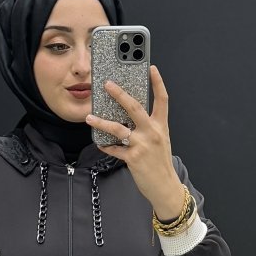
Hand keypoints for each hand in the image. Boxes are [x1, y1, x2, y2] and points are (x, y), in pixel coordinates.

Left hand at [85, 64, 185, 218]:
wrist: (165, 187)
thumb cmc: (160, 163)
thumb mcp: (160, 141)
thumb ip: (148, 127)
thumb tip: (129, 117)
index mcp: (160, 126)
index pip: (162, 100)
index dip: (158, 83)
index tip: (152, 68)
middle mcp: (152, 133)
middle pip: (135, 108)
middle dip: (120, 94)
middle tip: (107, 84)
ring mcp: (142, 145)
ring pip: (119, 129)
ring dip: (102, 122)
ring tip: (90, 118)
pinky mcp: (133, 158)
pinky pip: (114, 149)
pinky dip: (105, 145)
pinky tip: (99, 142)